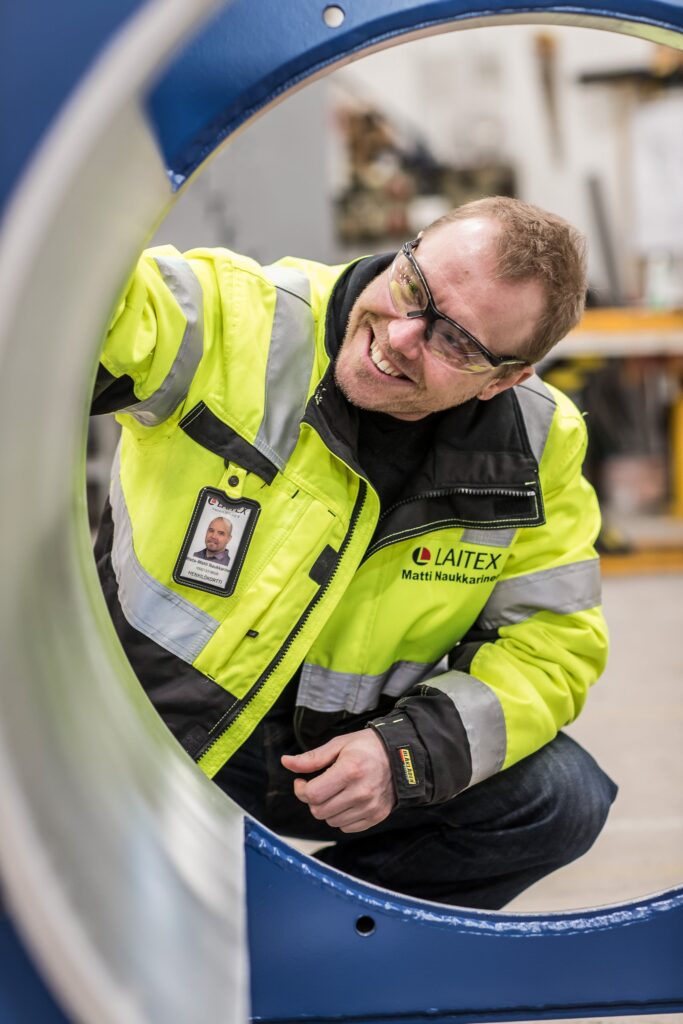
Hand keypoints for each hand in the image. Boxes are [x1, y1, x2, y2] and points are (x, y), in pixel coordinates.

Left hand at [281, 729, 395, 832]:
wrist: (401, 756)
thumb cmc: (367, 747)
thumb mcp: (338, 744)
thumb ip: (312, 758)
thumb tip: (286, 762)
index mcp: (349, 771)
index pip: (313, 794)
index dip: (301, 789)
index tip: (302, 781)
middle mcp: (361, 792)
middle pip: (319, 811)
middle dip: (313, 799)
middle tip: (319, 786)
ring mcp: (370, 807)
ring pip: (331, 821)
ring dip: (327, 809)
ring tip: (335, 792)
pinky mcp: (376, 816)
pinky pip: (346, 827)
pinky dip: (341, 817)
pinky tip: (346, 800)